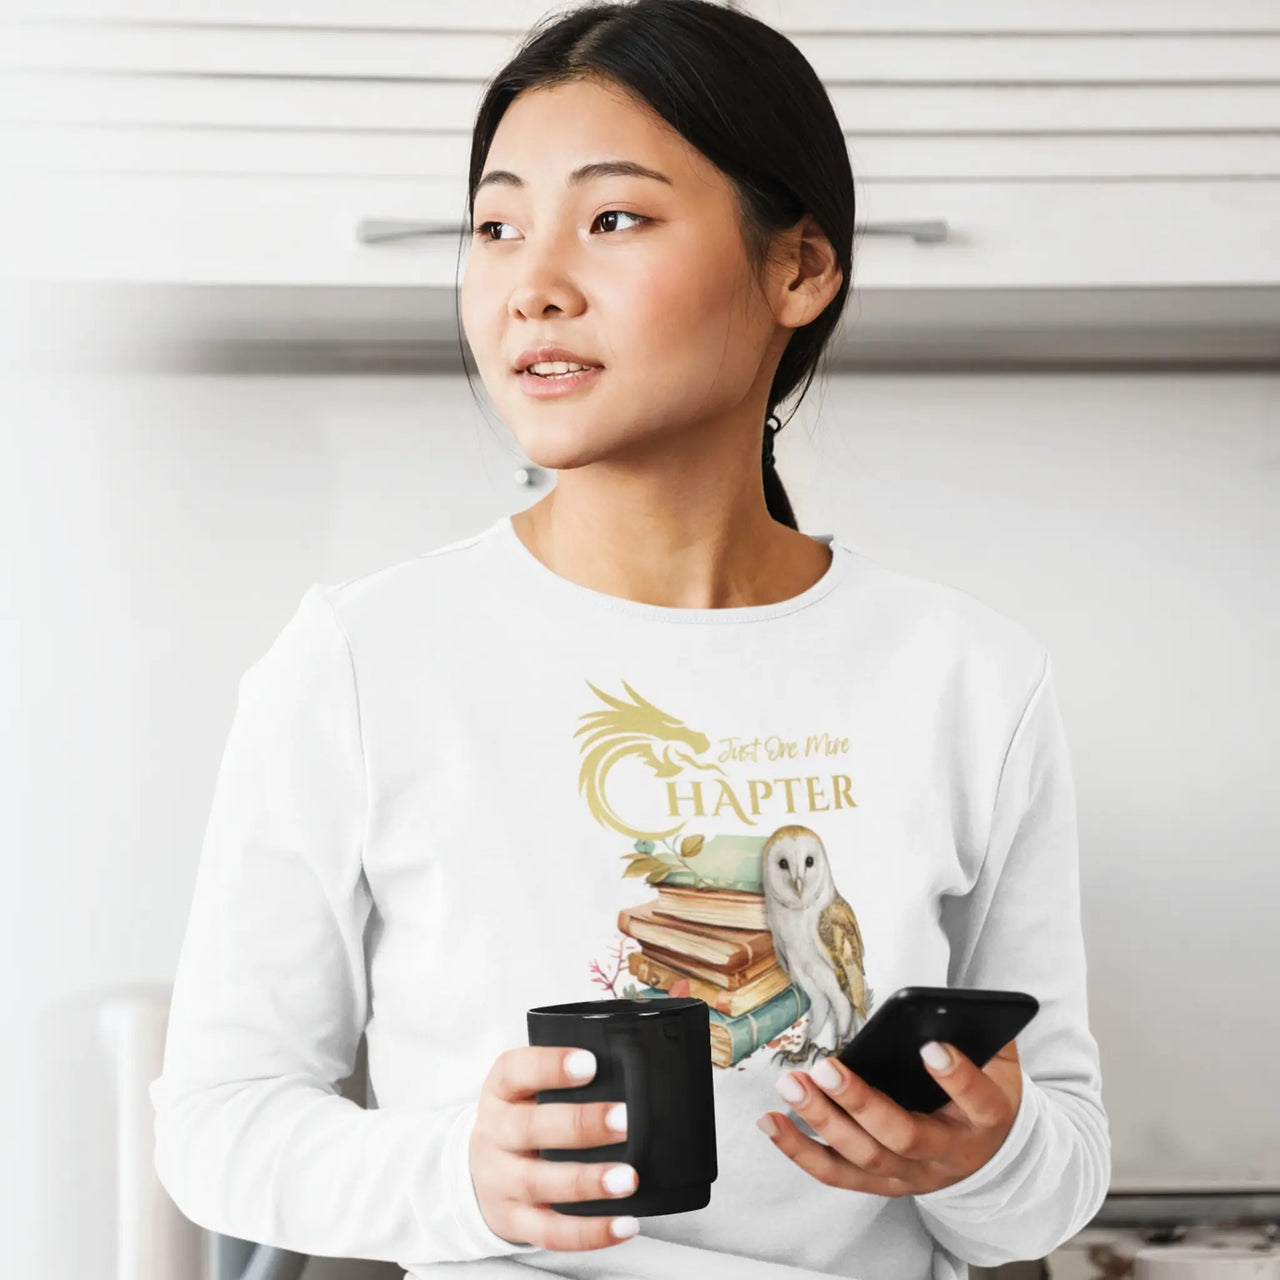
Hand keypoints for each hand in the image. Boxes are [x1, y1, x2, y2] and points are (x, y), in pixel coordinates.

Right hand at [469, 1045, 643, 1250]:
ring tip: (628, 1179)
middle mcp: (494, 1135)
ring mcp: (500, 1182)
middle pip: (530, 1128)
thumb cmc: (523, 1120)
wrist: (479, 1172)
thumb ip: (562, 1082)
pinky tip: (624, 1225)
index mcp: (499, 1093)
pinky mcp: (514, 1222)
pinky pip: (551, 1233)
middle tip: (624, 1121)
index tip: (590, 1064)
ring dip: (587, 1182)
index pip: (514, 1070)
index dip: (550, 1066)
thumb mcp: (526, 1092)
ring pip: (540, 1183)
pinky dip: (590, 1233)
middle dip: (580, 1124)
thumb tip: (628, 1078)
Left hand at [756, 1038, 1023, 1196]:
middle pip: (903, 1136)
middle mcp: (947, 1154)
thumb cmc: (986, 1094)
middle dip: (861, 1102)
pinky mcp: (881, 1184)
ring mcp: (912, 1175)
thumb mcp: (1000, 1063)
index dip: (955, 1075)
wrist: (991, 1156)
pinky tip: (771, 1122)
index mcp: (985, 1118)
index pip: (975, 1099)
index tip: (929, 1044)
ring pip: (864, 1157)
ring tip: (792, 1085)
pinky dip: (800, 1150)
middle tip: (827, 1067)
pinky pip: (836, 1174)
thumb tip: (945, 1004)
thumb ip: (983, 1034)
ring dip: (822, 1121)